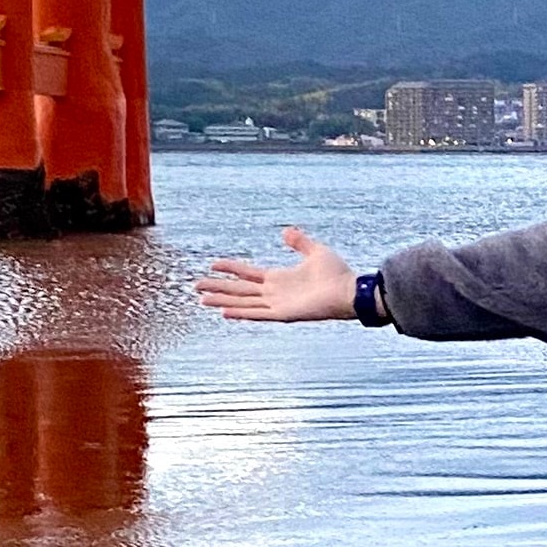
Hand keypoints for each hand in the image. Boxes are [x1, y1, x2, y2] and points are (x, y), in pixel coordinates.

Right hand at [194, 225, 360, 322]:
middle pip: (240, 290)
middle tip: (197, 286)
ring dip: (222, 300)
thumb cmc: (336, 274)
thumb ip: (299, 242)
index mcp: (279, 278)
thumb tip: (286, 231)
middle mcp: (274, 293)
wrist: (349, 290)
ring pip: (243, 302)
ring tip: (202, 300)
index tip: (213, 263)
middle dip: (218, 287)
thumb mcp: (316, 251)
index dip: (231, 268)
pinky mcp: (283, 314)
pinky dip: (240, 313)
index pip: (248, 273)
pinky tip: (224, 311)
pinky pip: (257, 314)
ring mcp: (277, 304)